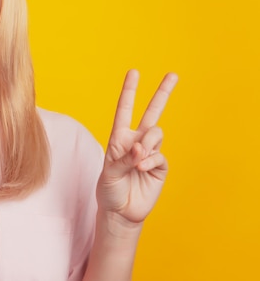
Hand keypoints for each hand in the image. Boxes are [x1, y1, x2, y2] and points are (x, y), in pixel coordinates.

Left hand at [97, 69, 177, 224]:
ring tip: (137, 159)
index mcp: (119, 137)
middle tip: (173, 74)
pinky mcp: (160, 166)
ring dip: (147, 143)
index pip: (125, 110)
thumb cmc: (110, 189)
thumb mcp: (110, 172)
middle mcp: (136, 141)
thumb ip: (125, 157)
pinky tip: (142, 169)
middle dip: (162, 93)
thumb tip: (142, 148)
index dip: (129, 91)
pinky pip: (159, 155)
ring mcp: (150, 152)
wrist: (120, 211)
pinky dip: (150, 160)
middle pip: (152, 112)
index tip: (134, 72)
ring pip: (156, 134)